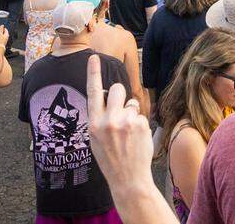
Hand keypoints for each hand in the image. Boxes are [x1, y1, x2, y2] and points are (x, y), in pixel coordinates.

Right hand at [86, 54, 155, 199]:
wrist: (127, 178)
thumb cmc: (110, 157)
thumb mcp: (96, 138)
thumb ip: (100, 117)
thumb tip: (109, 97)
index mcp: (94, 123)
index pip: (93, 93)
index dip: (93, 73)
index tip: (93, 57)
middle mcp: (108, 120)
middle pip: (118, 89)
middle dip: (121, 95)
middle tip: (121, 110)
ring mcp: (126, 122)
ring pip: (132, 102)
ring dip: (131, 112)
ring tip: (129, 132)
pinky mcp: (141, 124)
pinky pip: (141, 115)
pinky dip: (140, 124)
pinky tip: (136, 139)